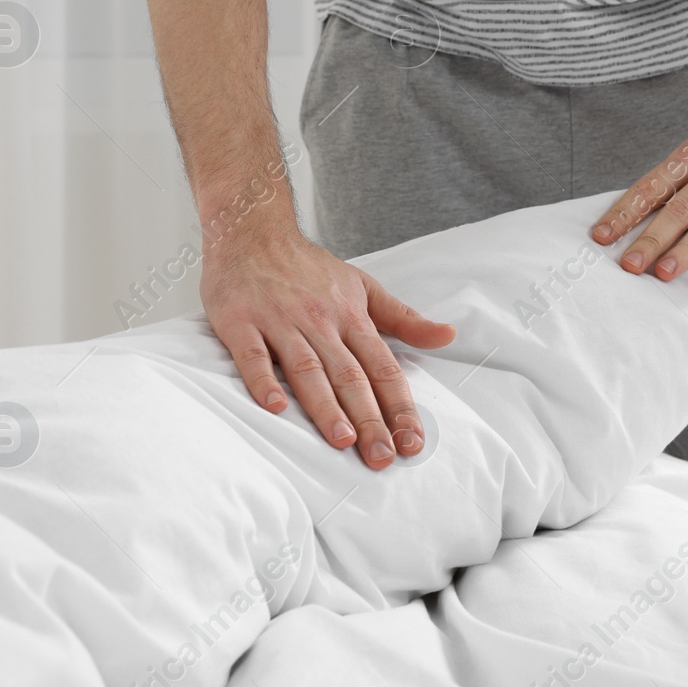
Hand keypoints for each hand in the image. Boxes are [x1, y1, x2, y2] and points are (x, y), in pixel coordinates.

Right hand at [201, 225, 455, 468]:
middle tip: (381, 457)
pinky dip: (263, 380)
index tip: (411, 441)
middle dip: (369, 419)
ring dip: (325, 406)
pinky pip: (252, 355)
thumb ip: (403, 318)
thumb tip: (447, 336)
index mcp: (350, 317)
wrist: (251, 230)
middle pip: (349, 376)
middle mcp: (319, 321)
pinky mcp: (240, 321)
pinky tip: (275, 407)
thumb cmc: (306, 266)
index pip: (382, 368)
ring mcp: (279, 321)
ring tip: (342, 440)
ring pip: (307, 368)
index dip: (398, 407)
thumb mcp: (362, 285)